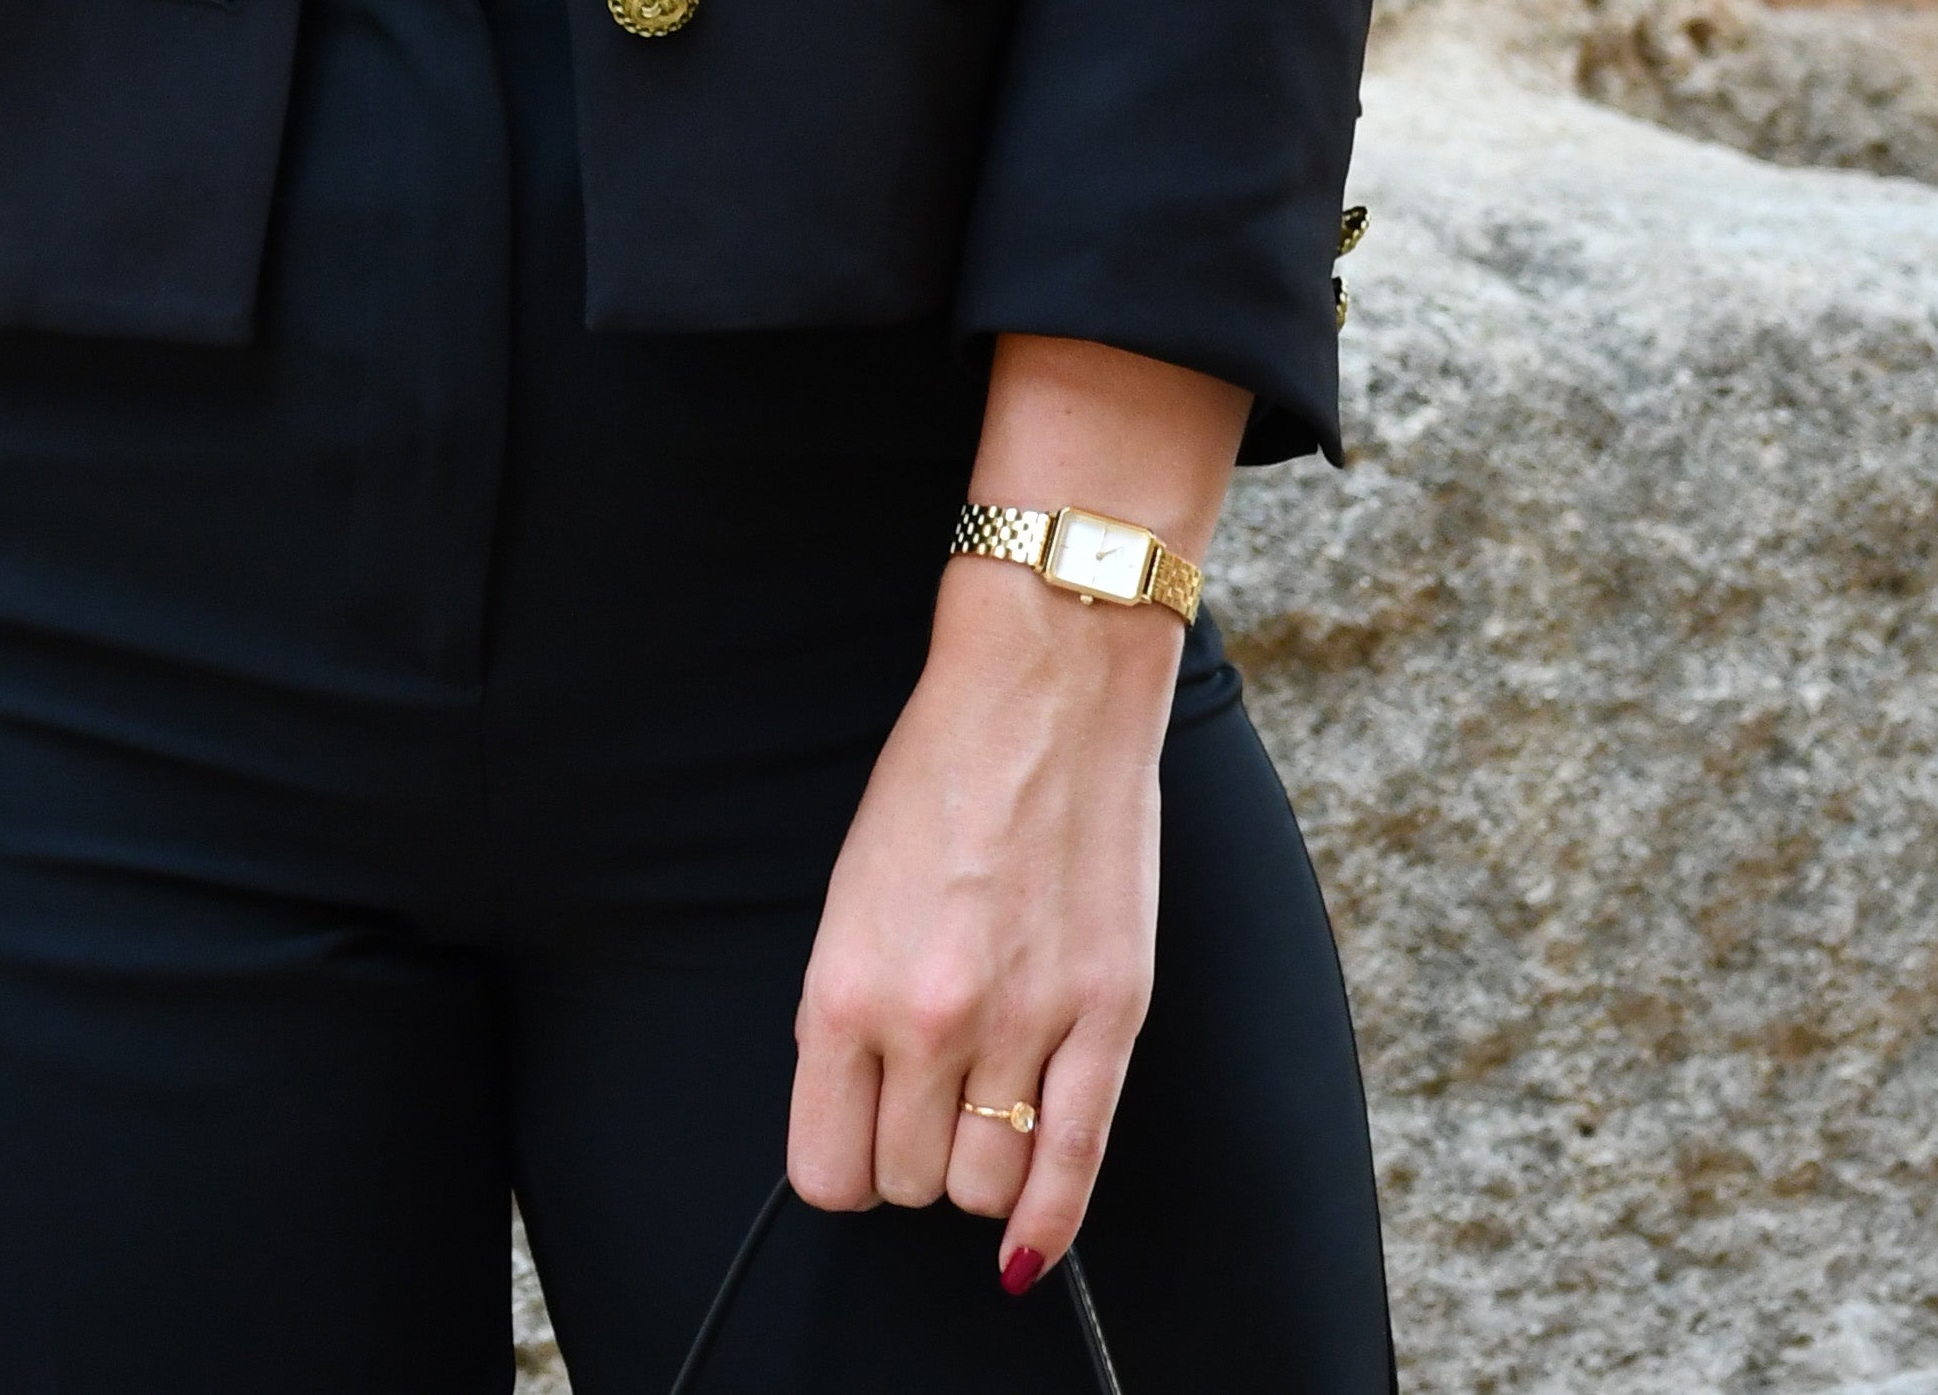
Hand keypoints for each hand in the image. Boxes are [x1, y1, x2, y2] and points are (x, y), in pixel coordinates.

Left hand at [787, 334, 1245, 1290]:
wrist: (1042, 691)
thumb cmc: (934, 779)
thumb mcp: (848, 895)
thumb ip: (849, 1014)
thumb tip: (858, 1125)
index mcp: (843, 988)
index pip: (827, 1169)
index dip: (843, 1163)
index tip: (858, 1138)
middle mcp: (929, 1021)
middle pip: (910, 1183)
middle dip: (911, 1154)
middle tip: (924, 1098)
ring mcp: (1026, 1022)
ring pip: (988, 1186)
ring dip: (979, 1168)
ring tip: (980, 1109)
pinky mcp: (1110, 1015)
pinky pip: (1075, 1163)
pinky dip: (1050, 1221)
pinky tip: (1030, 1246)